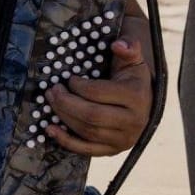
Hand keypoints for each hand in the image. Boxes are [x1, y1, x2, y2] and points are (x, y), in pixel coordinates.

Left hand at [46, 36, 152, 155]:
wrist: (145, 105)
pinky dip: (66, 141)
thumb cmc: (132, 79)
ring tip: (50, 101)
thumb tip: (118, 45)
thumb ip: (128, 48)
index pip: (98, 93)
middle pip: (91, 115)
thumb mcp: (133, 61)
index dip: (78, 86)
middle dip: (65, 102)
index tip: (69, 79)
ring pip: (87, 131)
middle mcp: (133, 121)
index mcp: (136, 97)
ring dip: (63, 116)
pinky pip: (87, 150)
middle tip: (51, 90)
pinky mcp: (114, 150)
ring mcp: (124, 139)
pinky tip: (50, 129)